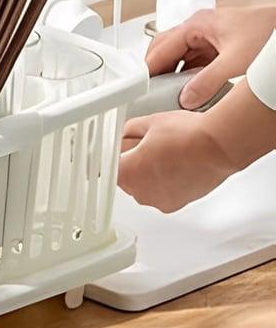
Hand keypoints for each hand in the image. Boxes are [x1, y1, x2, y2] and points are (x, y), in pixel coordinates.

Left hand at [118, 110, 237, 212]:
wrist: (220, 146)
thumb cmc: (188, 135)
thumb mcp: (147, 123)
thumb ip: (126, 131)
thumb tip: (121, 134)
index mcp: (127, 173)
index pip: (107, 165)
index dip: (112, 154)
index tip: (114, 148)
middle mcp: (140, 192)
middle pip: (124, 177)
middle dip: (130, 162)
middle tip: (144, 145)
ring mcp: (158, 201)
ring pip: (141, 186)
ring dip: (146, 173)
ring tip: (162, 154)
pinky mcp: (175, 205)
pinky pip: (158, 193)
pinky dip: (161, 182)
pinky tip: (172, 164)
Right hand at [146, 6, 275, 109]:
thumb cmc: (270, 33)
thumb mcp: (235, 62)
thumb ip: (207, 82)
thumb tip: (186, 99)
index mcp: (197, 25)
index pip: (161, 48)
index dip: (148, 68)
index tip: (138, 85)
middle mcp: (200, 28)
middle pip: (165, 49)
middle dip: (156, 70)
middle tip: (149, 90)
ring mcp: (209, 37)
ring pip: (180, 56)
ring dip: (173, 73)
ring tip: (167, 92)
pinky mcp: (220, 46)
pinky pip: (195, 61)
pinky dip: (189, 74)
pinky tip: (190, 88)